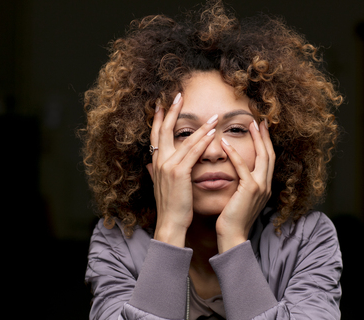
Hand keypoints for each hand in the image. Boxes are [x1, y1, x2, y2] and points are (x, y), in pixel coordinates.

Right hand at [147, 93, 218, 246]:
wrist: (170, 223)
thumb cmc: (171, 205)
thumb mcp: (161, 185)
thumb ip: (157, 171)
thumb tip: (152, 164)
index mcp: (157, 162)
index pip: (156, 135)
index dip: (159, 118)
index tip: (163, 103)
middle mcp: (160, 161)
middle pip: (164, 130)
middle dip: (172, 111)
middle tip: (179, 95)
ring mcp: (169, 166)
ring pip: (185, 140)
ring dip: (199, 127)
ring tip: (211, 116)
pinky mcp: (180, 173)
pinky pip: (193, 153)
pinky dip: (202, 141)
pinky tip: (211, 133)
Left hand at [215, 120, 274, 252]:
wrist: (232, 236)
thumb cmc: (231, 219)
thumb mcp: (239, 198)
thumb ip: (239, 184)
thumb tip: (232, 172)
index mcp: (264, 187)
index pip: (267, 159)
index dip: (265, 143)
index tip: (260, 128)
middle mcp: (266, 185)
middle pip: (269, 154)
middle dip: (264, 136)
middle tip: (259, 120)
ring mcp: (260, 187)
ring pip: (262, 157)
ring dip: (256, 139)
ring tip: (250, 124)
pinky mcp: (250, 190)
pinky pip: (243, 168)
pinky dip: (234, 154)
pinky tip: (225, 143)